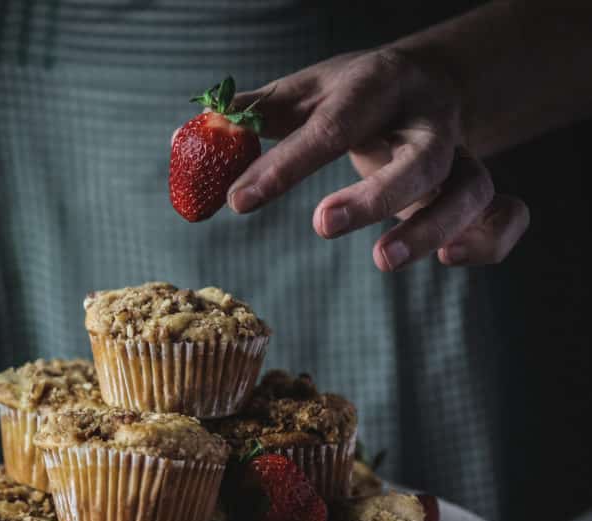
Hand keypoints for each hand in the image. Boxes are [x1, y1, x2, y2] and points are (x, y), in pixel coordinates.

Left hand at [228, 49, 529, 269]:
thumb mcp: (305, 93)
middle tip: (320, 226)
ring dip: (431, 229)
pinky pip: (507, 215)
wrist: (429, 82)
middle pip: (422, 159)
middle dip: (376, 197)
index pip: (332, 126)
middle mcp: (429, 120)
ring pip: (471, 191)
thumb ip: (254, 118)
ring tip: (382, 261)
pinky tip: (448, 260)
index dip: (286, 166)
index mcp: (378, 86)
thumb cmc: (353, 96)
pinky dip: (489, 242)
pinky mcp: (480, 188)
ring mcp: (461, 155)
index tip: (239, 202)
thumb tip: (192, 139)